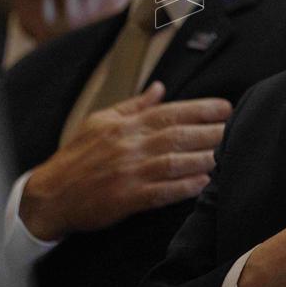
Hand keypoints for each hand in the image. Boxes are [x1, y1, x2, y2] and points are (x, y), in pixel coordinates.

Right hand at [19, 81, 231, 239]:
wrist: (49, 195)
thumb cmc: (77, 156)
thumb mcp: (100, 121)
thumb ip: (134, 106)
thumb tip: (160, 88)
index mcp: (125, 125)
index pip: (170, 111)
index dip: (201, 108)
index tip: (226, 107)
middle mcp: (128, 145)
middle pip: (177, 135)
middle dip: (210, 131)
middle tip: (236, 128)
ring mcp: (127, 172)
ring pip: (172, 161)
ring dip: (202, 158)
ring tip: (227, 154)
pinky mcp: (125, 198)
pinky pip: (160, 192)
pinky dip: (182, 188)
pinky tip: (202, 183)